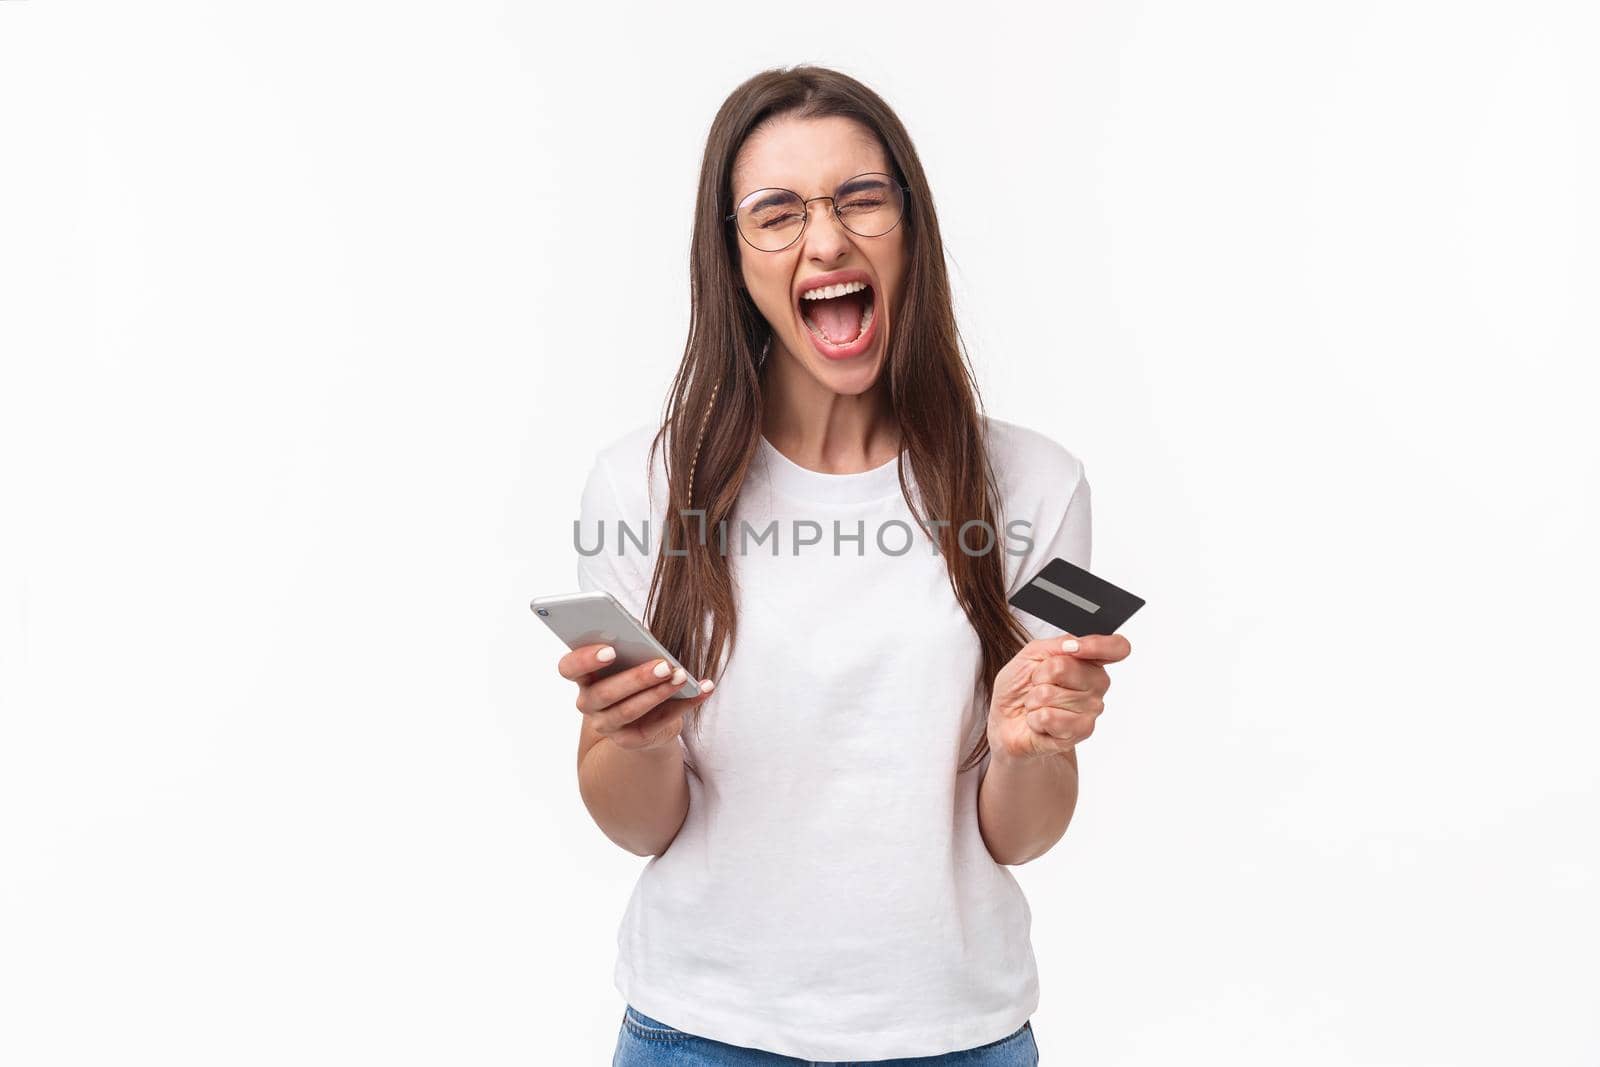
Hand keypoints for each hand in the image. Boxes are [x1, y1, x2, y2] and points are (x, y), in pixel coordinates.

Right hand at [559, 644, 716, 751]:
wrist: (644, 718)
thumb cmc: (634, 675)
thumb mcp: (631, 658)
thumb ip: (632, 646)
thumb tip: (647, 639)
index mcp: (582, 676)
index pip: (569, 668)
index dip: (585, 659)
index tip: (611, 649)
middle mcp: (589, 704)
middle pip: (605, 693)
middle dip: (636, 678)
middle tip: (662, 665)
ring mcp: (608, 725)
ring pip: (630, 711)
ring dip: (659, 693)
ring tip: (681, 676)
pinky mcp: (631, 740)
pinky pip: (658, 723)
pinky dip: (683, 705)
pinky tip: (703, 688)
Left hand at [986, 633, 1131, 760]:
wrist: (1007, 720)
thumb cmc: (1021, 686)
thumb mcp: (1033, 653)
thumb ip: (1058, 644)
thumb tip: (1074, 645)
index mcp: (1090, 661)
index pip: (1117, 647)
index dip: (1096, 645)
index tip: (1070, 649)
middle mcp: (1097, 684)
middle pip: (1065, 667)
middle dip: (1039, 675)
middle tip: (1038, 685)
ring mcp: (1092, 710)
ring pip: (1050, 694)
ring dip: (1033, 700)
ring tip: (1037, 705)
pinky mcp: (1081, 732)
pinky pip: (1049, 717)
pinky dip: (1034, 718)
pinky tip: (1039, 721)